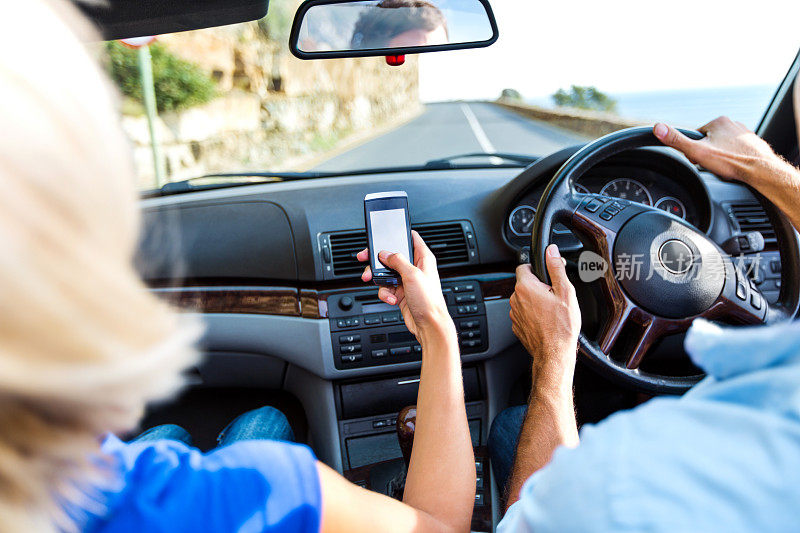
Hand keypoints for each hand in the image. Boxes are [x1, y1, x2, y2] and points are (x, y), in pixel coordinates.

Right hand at [357, 231, 454, 342]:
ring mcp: (406, 280)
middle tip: (365, 259)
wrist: (429, 325)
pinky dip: (385, 293)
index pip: (411, 238)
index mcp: (423, 258)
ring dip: (380, 280)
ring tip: (380, 285)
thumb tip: (386, 253)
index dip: (397, 235)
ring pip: (385, 273)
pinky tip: (391, 298)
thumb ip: (398, 261)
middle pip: (392, 256)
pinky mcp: (400, 292)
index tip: (383, 234)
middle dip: (378, 260)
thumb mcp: (413, 275)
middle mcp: (415, 267)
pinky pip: (386, 288)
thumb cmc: (430, 301)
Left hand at [510, 245, 580, 382]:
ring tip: (551, 311)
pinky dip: (533, 315)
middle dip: (538, 287)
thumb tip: (551, 251)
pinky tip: (546, 321)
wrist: (554, 352)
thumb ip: (556, 268)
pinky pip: (524, 314)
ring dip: (535, 301)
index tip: (546, 275)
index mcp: (525, 287)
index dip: (536, 268)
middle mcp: (515, 299)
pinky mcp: (517, 326)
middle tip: (554, 296)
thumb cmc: (561, 325)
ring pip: (524, 300)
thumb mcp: (565, 291)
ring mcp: (514, 314)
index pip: (523, 266)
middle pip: (525, 284)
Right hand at [653, 117, 785, 184]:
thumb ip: (676, 140)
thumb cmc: (731, 161)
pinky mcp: (753, 144)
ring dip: (720, 157)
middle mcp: (733, 124)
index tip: (698, 159)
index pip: (696, 135)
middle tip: (712, 165)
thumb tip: (657, 127)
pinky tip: (734, 167)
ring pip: (723, 146)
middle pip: (710, 141)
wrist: (760, 170)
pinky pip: (736, 151)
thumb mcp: (697, 151)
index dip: (693, 150)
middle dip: (708, 154)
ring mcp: (745, 134)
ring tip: (724, 167)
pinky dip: (733, 159)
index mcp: (718, 122)